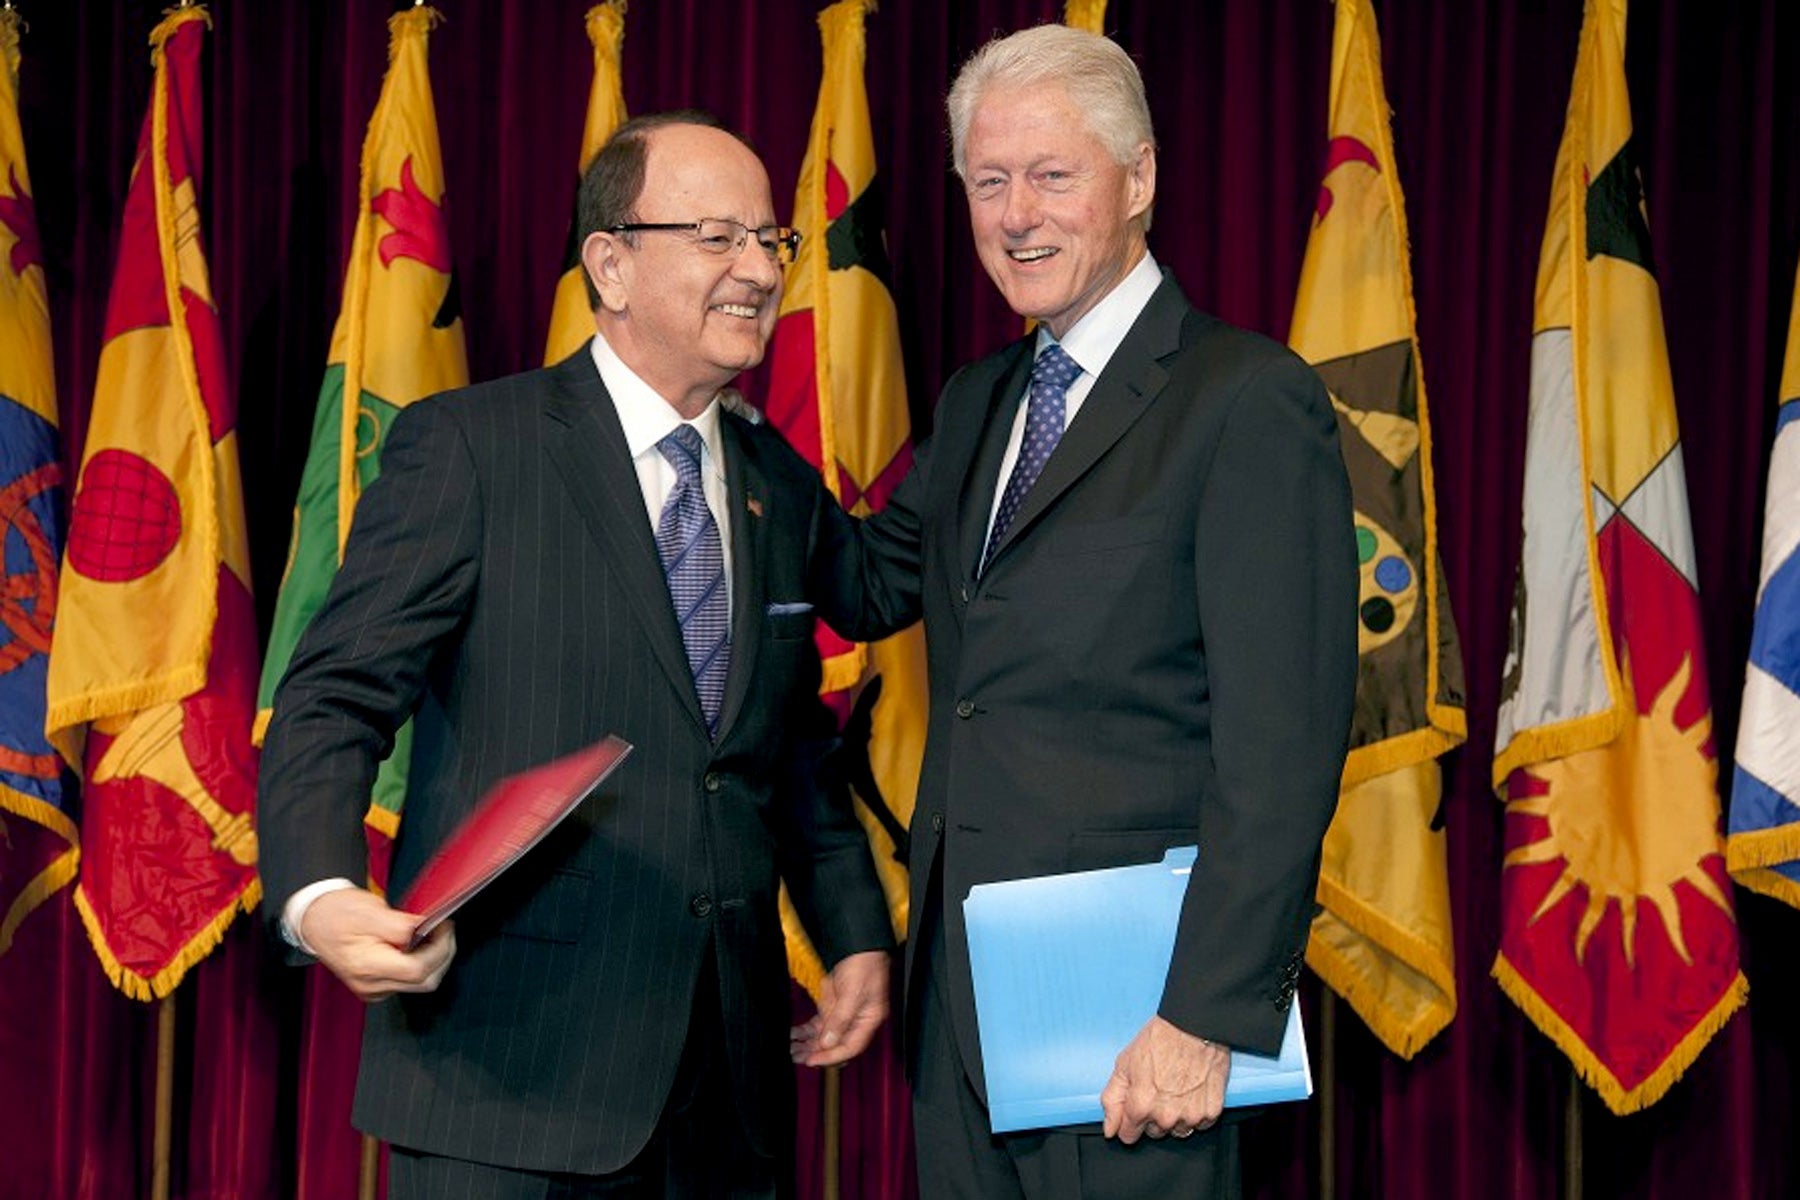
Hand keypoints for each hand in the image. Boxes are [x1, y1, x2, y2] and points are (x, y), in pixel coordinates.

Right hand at [300, 887, 455, 1002]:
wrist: (313, 920)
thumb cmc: (336, 913)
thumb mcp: (370, 912)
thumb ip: (402, 925)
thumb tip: (428, 928)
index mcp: (367, 966)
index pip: (418, 969)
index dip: (439, 948)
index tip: (444, 927)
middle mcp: (370, 984)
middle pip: (425, 981)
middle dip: (442, 955)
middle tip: (443, 930)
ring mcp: (373, 989)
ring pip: (420, 984)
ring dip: (433, 960)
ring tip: (431, 935)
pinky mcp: (375, 986)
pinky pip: (408, 982)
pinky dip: (420, 964)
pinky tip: (417, 947)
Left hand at [789, 949, 889, 1066]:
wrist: (859, 945)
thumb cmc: (865, 964)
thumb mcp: (853, 993)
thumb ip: (841, 1019)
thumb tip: (828, 1042)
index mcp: (869, 1020)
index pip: (850, 1047)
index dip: (831, 1056)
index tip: (812, 1060)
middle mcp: (856, 1021)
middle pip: (837, 1045)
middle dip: (817, 1053)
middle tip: (797, 1057)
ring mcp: (844, 1014)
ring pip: (825, 1037)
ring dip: (808, 1044)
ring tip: (792, 1050)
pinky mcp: (833, 1006)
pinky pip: (819, 1024)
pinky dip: (807, 1031)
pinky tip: (795, 1034)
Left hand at [1100, 1015, 1230, 1142]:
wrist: (1194, 1026)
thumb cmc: (1160, 1040)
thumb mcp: (1124, 1064)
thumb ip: (1112, 1100)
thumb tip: (1110, 1128)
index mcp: (1141, 1106)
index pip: (1128, 1136)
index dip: (1128, 1121)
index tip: (1134, 1109)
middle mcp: (1165, 1116)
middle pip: (1153, 1133)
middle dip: (1151, 1116)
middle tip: (1157, 1089)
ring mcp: (1190, 1116)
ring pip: (1177, 1131)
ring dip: (1175, 1117)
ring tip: (1176, 1089)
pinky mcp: (1211, 1112)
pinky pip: (1200, 1125)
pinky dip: (1196, 1112)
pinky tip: (1192, 1092)